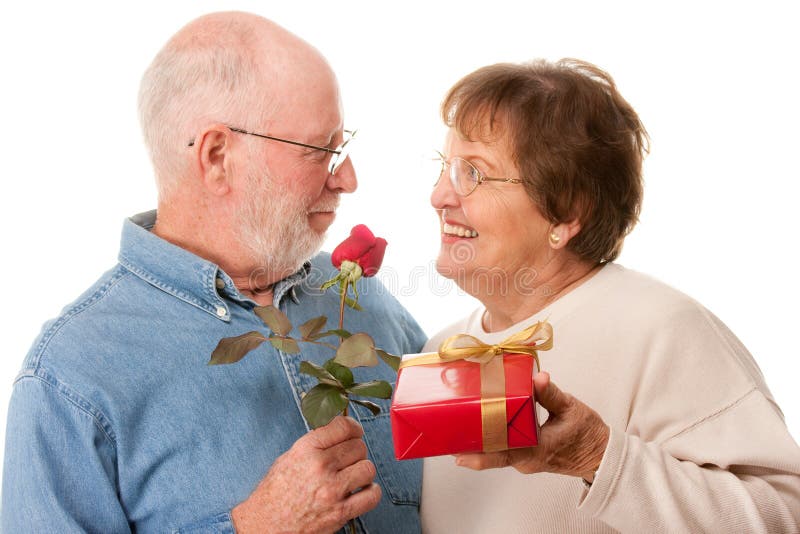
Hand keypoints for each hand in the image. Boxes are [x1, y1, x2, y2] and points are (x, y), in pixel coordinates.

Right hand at [232, 416, 380, 532]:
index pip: (343, 427)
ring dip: (363, 471)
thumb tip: (338, 432)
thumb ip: (314, 444)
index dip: (353, 427)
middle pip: (358, 447)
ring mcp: (332, 490)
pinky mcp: (341, 512)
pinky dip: (371, 493)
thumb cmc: (273, 495)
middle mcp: (320, 467)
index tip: (355, 432)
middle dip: (356, 451)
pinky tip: (361, 492)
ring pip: (368, 468)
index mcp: (306, 450)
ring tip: (353, 476)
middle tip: (349, 459)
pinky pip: (372, 495)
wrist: (264, 527)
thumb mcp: (288, 459)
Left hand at [455, 372, 608, 480]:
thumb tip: (538, 377)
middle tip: (447, 434)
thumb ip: (552, 394)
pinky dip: (491, 439)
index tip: (459, 455)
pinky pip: (503, 449)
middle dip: (470, 445)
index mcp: (537, 450)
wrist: (600, 455)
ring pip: (496, 453)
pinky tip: (478, 426)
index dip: (480, 456)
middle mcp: (527, 460)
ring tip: (456, 428)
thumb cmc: (589, 434)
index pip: (503, 455)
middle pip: (493, 454)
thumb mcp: (572, 409)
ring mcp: (525, 460)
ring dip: (478, 442)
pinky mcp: (525, 455)